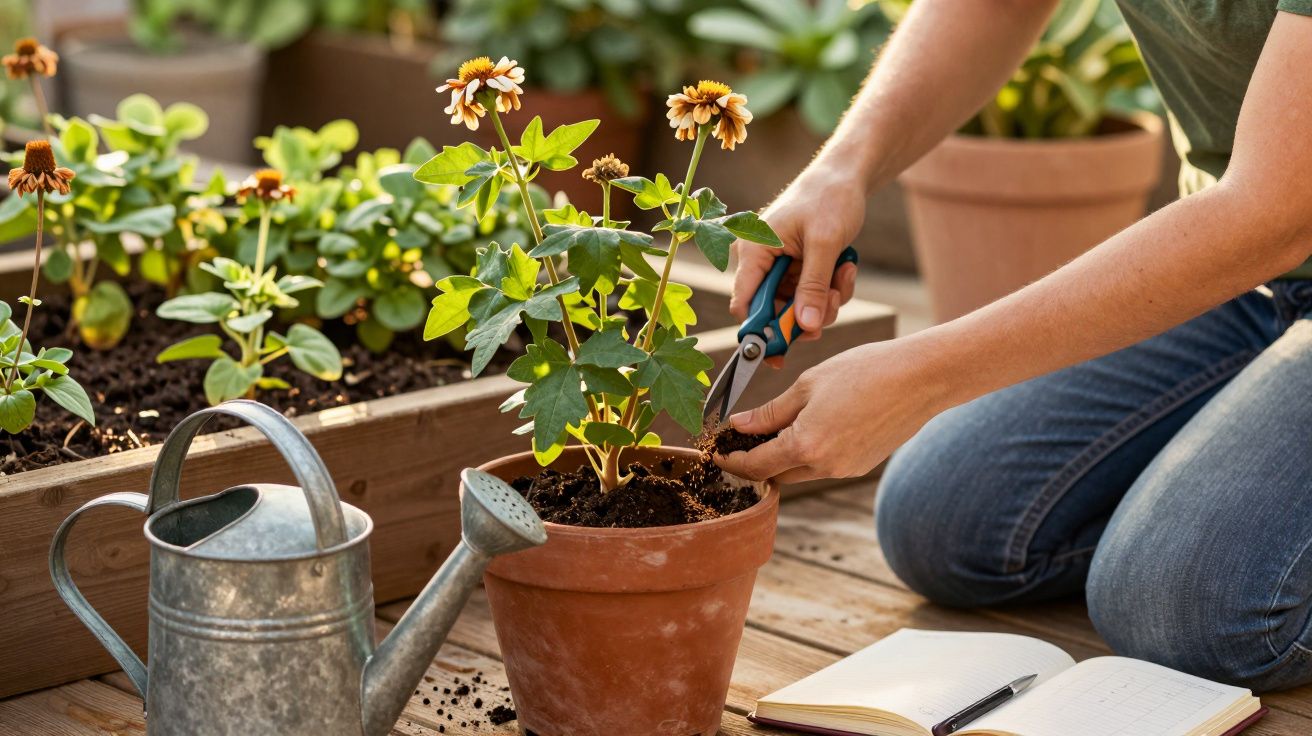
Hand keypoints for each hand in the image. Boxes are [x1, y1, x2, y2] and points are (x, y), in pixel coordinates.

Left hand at [714, 338, 953, 483]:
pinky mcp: (862, 466)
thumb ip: (770, 412)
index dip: (732, 462)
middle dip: (757, 460)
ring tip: (779, 427)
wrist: (920, 378)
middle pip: (776, 474)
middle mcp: (825, 467)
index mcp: (806, 446)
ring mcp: (846, 469)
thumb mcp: (808, 385)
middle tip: (744, 437)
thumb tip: (740, 424)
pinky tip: (813, 426)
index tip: (718, 454)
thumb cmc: (865, 371)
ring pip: (801, 471)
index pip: (755, 466)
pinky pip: (825, 466)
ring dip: (785, 456)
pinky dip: (811, 453)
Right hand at [730, 169, 864, 347]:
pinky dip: (831, 290)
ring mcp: (780, 268)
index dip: (758, 332)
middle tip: (830, 309)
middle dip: (805, 315)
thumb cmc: (830, 198)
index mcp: (754, 251)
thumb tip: (805, 327)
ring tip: (844, 274)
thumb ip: (813, 287)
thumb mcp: (825, 244)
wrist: (846, 177)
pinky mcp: (798, 270)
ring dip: (825, 302)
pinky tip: (845, 268)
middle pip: (773, 312)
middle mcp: (761, 262)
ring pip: (798, 307)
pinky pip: (812, 296)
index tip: (778, 353)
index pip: (744, 304)